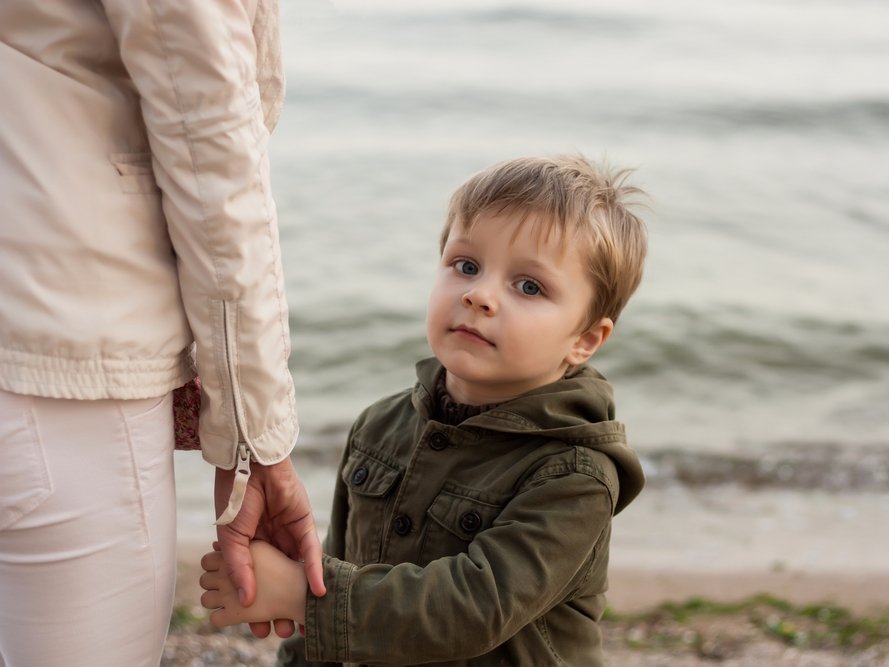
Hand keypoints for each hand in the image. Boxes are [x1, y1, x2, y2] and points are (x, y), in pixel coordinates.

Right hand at [215, 457, 324, 636]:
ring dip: (300, 597)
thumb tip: (246, 601)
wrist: (249, 465)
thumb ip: (239, 569)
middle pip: (279, 583)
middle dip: (281, 607)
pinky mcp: (304, 525)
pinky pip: (312, 552)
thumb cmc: (234, 498)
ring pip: (297, 573)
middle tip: (282, 632)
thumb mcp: (230, 539)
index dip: (257, 606)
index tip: (257, 629)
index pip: (256, 584)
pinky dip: (316, 572)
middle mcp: (271, 545)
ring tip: (301, 622)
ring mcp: (288, 536)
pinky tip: (318, 592)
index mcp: (250, 549)